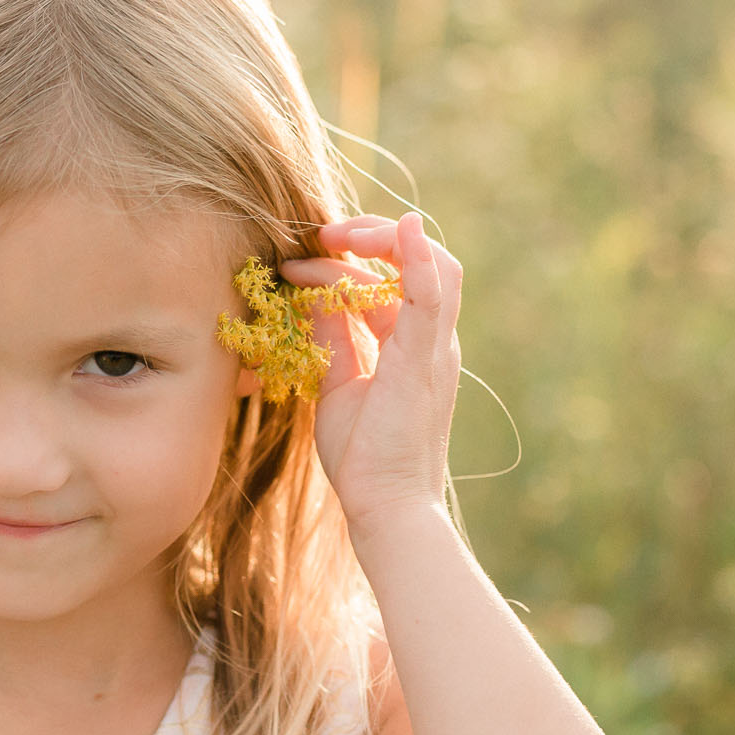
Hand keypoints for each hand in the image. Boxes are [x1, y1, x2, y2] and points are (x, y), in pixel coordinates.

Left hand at [277, 210, 462, 530]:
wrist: (384, 505)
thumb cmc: (362, 457)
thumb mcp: (336, 384)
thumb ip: (331, 338)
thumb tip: (310, 298)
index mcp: (413, 346)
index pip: (391, 281)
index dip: (348, 261)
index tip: (298, 261)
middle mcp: (432, 340)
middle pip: (418, 261)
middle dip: (370, 237)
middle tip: (321, 234)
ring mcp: (435, 347)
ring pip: (432, 266)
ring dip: (384, 239)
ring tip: (336, 235)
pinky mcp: (425, 358)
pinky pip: (433, 295)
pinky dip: (420, 257)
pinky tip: (403, 230)